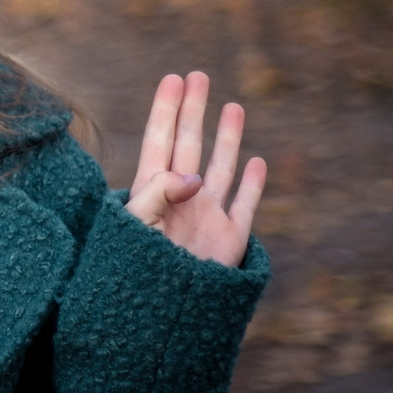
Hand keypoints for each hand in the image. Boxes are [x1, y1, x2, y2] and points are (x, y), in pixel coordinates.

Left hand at [125, 71, 265, 266]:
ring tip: (232, 107)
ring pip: (222, 167)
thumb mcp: (135, 227)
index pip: (160, 141)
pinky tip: (258, 160)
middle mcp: (180, 200)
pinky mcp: (229, 239)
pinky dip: (254, 182)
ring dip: (227, 137)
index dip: (166, 110)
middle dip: (194, 111)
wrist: (158, 316)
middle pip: (190, 145)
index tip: (172, 79)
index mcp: (151, 194)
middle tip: (198, 76)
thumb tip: (194, 175)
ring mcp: (206, 217)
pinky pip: (245, 204)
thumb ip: (157, 193)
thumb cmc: (135, 271)